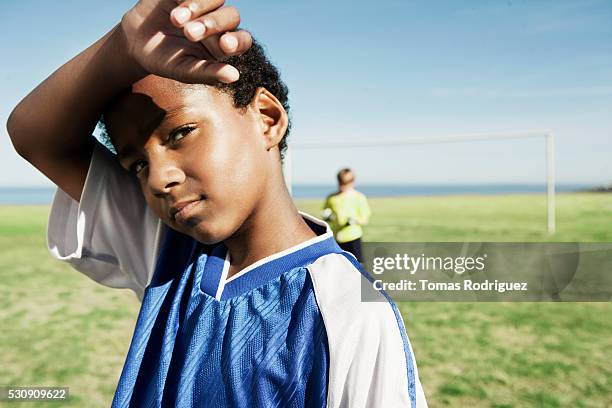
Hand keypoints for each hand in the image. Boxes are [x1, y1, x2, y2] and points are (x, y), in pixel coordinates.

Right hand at [121, 0, 251, 83]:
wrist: (137, 42)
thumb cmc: (166, 61)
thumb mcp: (184, 70)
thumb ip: (208, 73)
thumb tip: (234, 76)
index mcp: (223, 45)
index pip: (242, 40)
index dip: (238, 40)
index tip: (226, 44)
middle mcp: (219, 23)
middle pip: (231, 16)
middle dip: (213, 24)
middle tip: (190, 33)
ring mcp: (205, 4)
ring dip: (198, 7)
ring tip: (176, 20)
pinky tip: (176, 10)